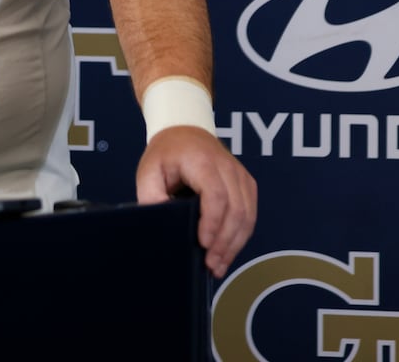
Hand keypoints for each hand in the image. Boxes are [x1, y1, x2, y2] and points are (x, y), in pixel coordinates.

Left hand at [136, 126, 256, 278]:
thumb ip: (151, 196)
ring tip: (218, 265)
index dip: (212, 222)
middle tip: (210, 264)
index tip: (203, 244)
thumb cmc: (166, 154)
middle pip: (236, 209)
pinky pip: (250, 213)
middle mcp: (227, 167)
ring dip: (234, 244)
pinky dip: (240, 236)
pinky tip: (228, 252)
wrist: (184, 131)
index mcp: (202, 161)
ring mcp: (240, 175)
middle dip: (224, 242)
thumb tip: (163, 221)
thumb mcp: (148, 170)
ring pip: (247, 215)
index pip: (215, 195)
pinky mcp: (246, 184)